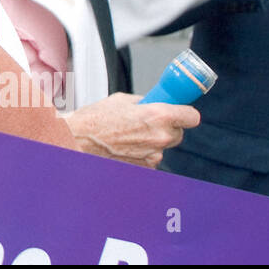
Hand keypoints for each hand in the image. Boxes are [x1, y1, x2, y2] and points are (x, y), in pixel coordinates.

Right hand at [64, 92, 199, 166]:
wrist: (77, 141)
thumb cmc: (94, 120)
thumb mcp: (121, 100)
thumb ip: (144, 103)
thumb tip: (153, 104)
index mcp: (158, 116)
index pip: (191, 117)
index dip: (185, 114)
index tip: (181, 112)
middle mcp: (160, 137)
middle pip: (178, 133)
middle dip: (166, 128)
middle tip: (147, 123)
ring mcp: (154, 156)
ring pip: (162, 146)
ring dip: (151, 141)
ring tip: (127, 136)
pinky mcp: (145, 168)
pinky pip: (150, 158)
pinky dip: (141, 153)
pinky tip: (124, 147)